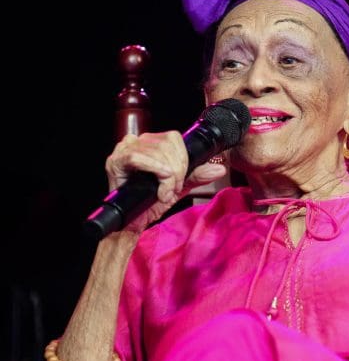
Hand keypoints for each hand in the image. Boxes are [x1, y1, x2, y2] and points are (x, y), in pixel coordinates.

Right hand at [105, 132, 227, 232]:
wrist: (135, 222)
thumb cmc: (152, 202)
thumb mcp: (180, 186)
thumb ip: (198, 175)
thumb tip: (220, 169)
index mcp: (151, 143)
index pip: (173, 138)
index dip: (183, 158)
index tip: (182, 179)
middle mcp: (136, 142)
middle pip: (166, 144)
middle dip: (177, 169)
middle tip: (172, 189)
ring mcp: (124, 149)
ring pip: (156, 151)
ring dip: (166, 175)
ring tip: (163, 191)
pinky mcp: (115, 161)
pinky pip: (138, 157)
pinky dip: (154, 169)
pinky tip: (159, 182)